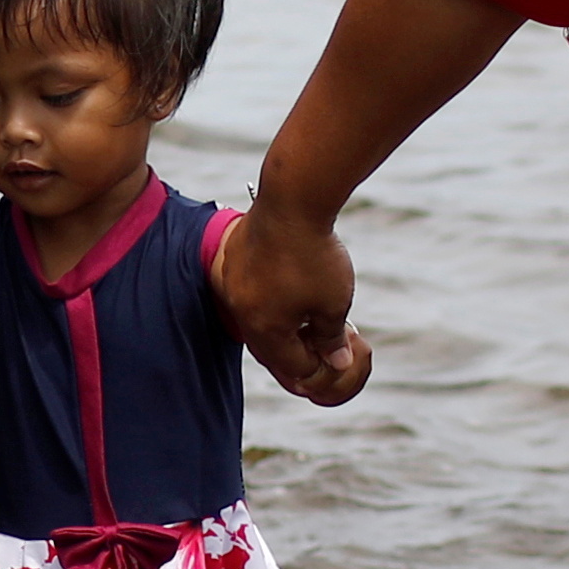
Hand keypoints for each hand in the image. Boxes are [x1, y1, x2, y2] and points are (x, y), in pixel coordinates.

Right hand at [216, 200, 368, 405]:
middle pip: (268, 345)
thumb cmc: (314, 255)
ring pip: (256, 317)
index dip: (317, 367)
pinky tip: (288, 285)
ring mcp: (233, 284)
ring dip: (281, 323)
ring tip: (306, 314)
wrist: (291, 201)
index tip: (335, 357)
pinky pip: (249, 291)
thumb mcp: (333, 302)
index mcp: (264, 329)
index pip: (291, 366)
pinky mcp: (233, 260)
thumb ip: (331, 337)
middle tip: (320, 342)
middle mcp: (241, 311)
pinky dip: (269, 298)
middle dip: (295, 349)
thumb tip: (335, 360)